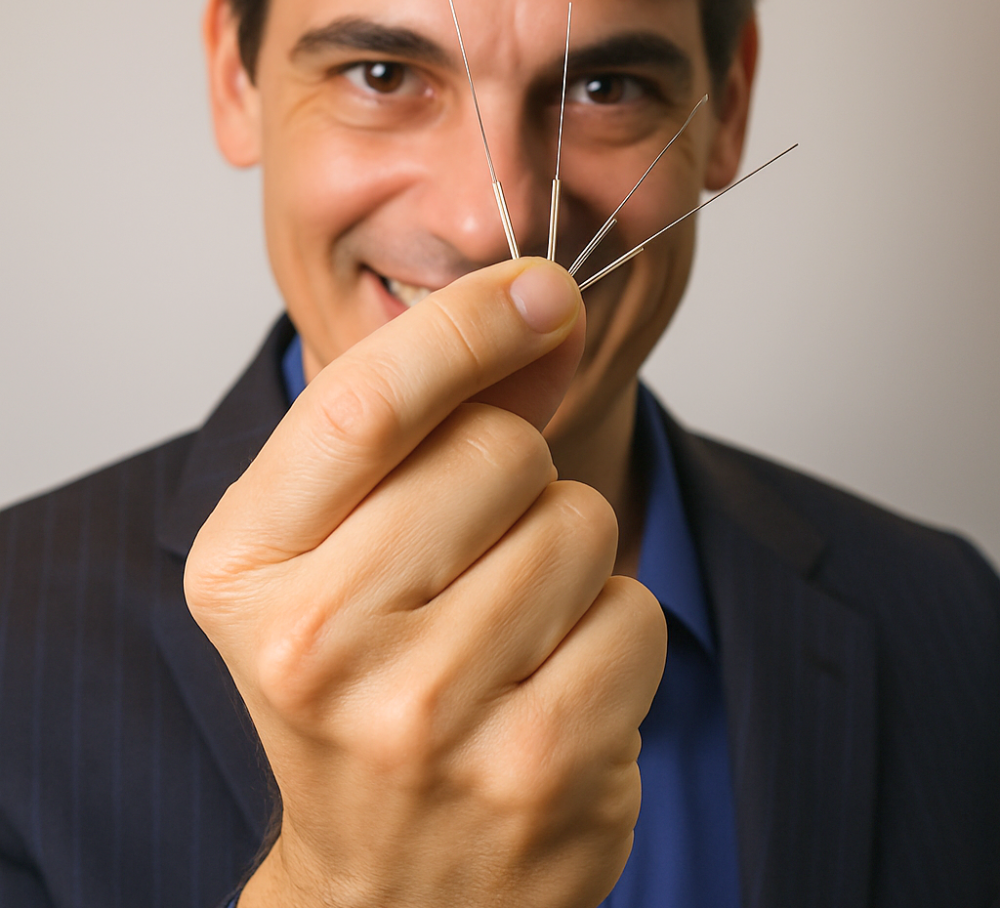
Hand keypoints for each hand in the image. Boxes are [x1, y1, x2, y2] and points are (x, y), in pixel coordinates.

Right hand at [185, 258, 666, 907]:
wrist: (389, 884)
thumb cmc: (365, 690)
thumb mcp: (342, 552)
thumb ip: (430, 425)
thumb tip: (542, 313)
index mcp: (244, 566)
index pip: (366, 402)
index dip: (469, 324)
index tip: (540, 290)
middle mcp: (314, 641)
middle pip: (498, 453)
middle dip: (519, 474)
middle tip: (477, 552)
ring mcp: (425, 716)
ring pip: (579, 525)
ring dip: (568, 557)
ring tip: (509, 632)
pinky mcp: (534, 766)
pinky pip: (635, 613)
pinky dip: (614, 631)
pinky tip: (553, 688)